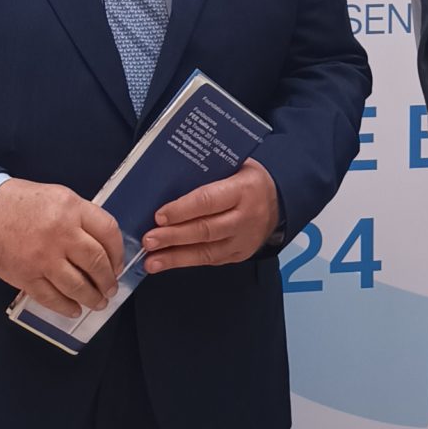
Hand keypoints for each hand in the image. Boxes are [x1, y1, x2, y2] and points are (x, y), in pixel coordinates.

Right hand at [0, 178, 124, 316]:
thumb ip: (80, 217)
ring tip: (97, 302)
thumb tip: (103, 245)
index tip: (118, 263)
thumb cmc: (18, 202)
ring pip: (78, 286)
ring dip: (92, 298)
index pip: (109, 232)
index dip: (118, 252)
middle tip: (110, 288)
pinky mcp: (26, 276)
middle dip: (108, 280)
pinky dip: (66, 307)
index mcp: (71, 208)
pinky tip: (74, 309)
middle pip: (96, 263)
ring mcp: (43, 257)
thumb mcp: (57, 196)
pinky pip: (52, 298)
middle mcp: (60, 233)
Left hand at [143, 161, 279, 273]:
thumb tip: (166, 177)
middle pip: (205, 230)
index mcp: (244, 189)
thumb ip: (208, 171)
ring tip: (151, 261)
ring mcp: (243, 240)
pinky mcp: (239, 255)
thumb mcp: (235, 165)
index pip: (209, 201)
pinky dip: (185, 262)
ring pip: (206, 251)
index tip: (159, 216)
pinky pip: (210, 260)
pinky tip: (165, 262)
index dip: (182, 210)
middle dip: (174, 236)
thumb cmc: (246, 180)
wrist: (279, 203)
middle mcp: (245, 217)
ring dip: (175, 257)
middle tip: (148, 240)